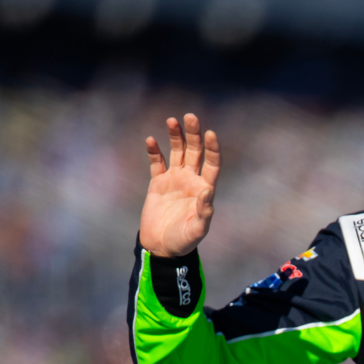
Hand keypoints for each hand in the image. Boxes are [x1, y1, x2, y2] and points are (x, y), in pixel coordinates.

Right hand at [138, 113, 221, 257]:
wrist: (162, 246)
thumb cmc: (183, 241)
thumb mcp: (197, 229)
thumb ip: (204, 211)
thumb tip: (208, 190)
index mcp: (204, 189)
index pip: (212, 163)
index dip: (212, 148)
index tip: (210, 133)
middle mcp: (191, 180)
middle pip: (195, 152)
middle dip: (194, 134)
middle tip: (190, 116)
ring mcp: (175, 180)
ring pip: (177, 152)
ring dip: (176, 136)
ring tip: (172, 120)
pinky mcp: (158, 183)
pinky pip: (157, 163)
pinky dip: (154, 151)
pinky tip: (151, 140)